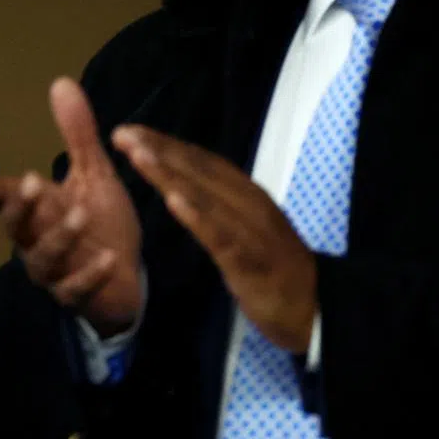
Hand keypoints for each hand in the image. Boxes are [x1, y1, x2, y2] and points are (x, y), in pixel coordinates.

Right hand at [0, 78, 142, 336]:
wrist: (126, 277)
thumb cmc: (101, 221)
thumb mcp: (93, 173)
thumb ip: (77, 134)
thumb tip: (61, 81)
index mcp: (36, 210)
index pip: (2, 196)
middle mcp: (35, 240)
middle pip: (15, 226)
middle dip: (19, 205)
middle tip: (30, 180)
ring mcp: (54, 271)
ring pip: (44, 257)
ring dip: (60, 236)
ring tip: (82, 213)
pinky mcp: (77, 295)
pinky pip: (75, 289)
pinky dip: (89, 274)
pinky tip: (107, 257)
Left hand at [112, 125, 315, 352]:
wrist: (316, 308)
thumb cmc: (272, 266)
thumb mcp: (243, 226)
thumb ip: (217, 202)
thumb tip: (180, 181)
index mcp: (244, 193)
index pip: (200, 161)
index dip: (165, 143)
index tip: (129, 130)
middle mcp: (248, 203)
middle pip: (199, 170)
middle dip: (159, 149)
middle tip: (122, 133)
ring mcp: (251, 230)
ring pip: (206, 196)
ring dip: (170, 174)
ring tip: (139, 156)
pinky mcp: (251, 261)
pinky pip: (222, 236)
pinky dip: (198, 216)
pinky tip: (174, 201)